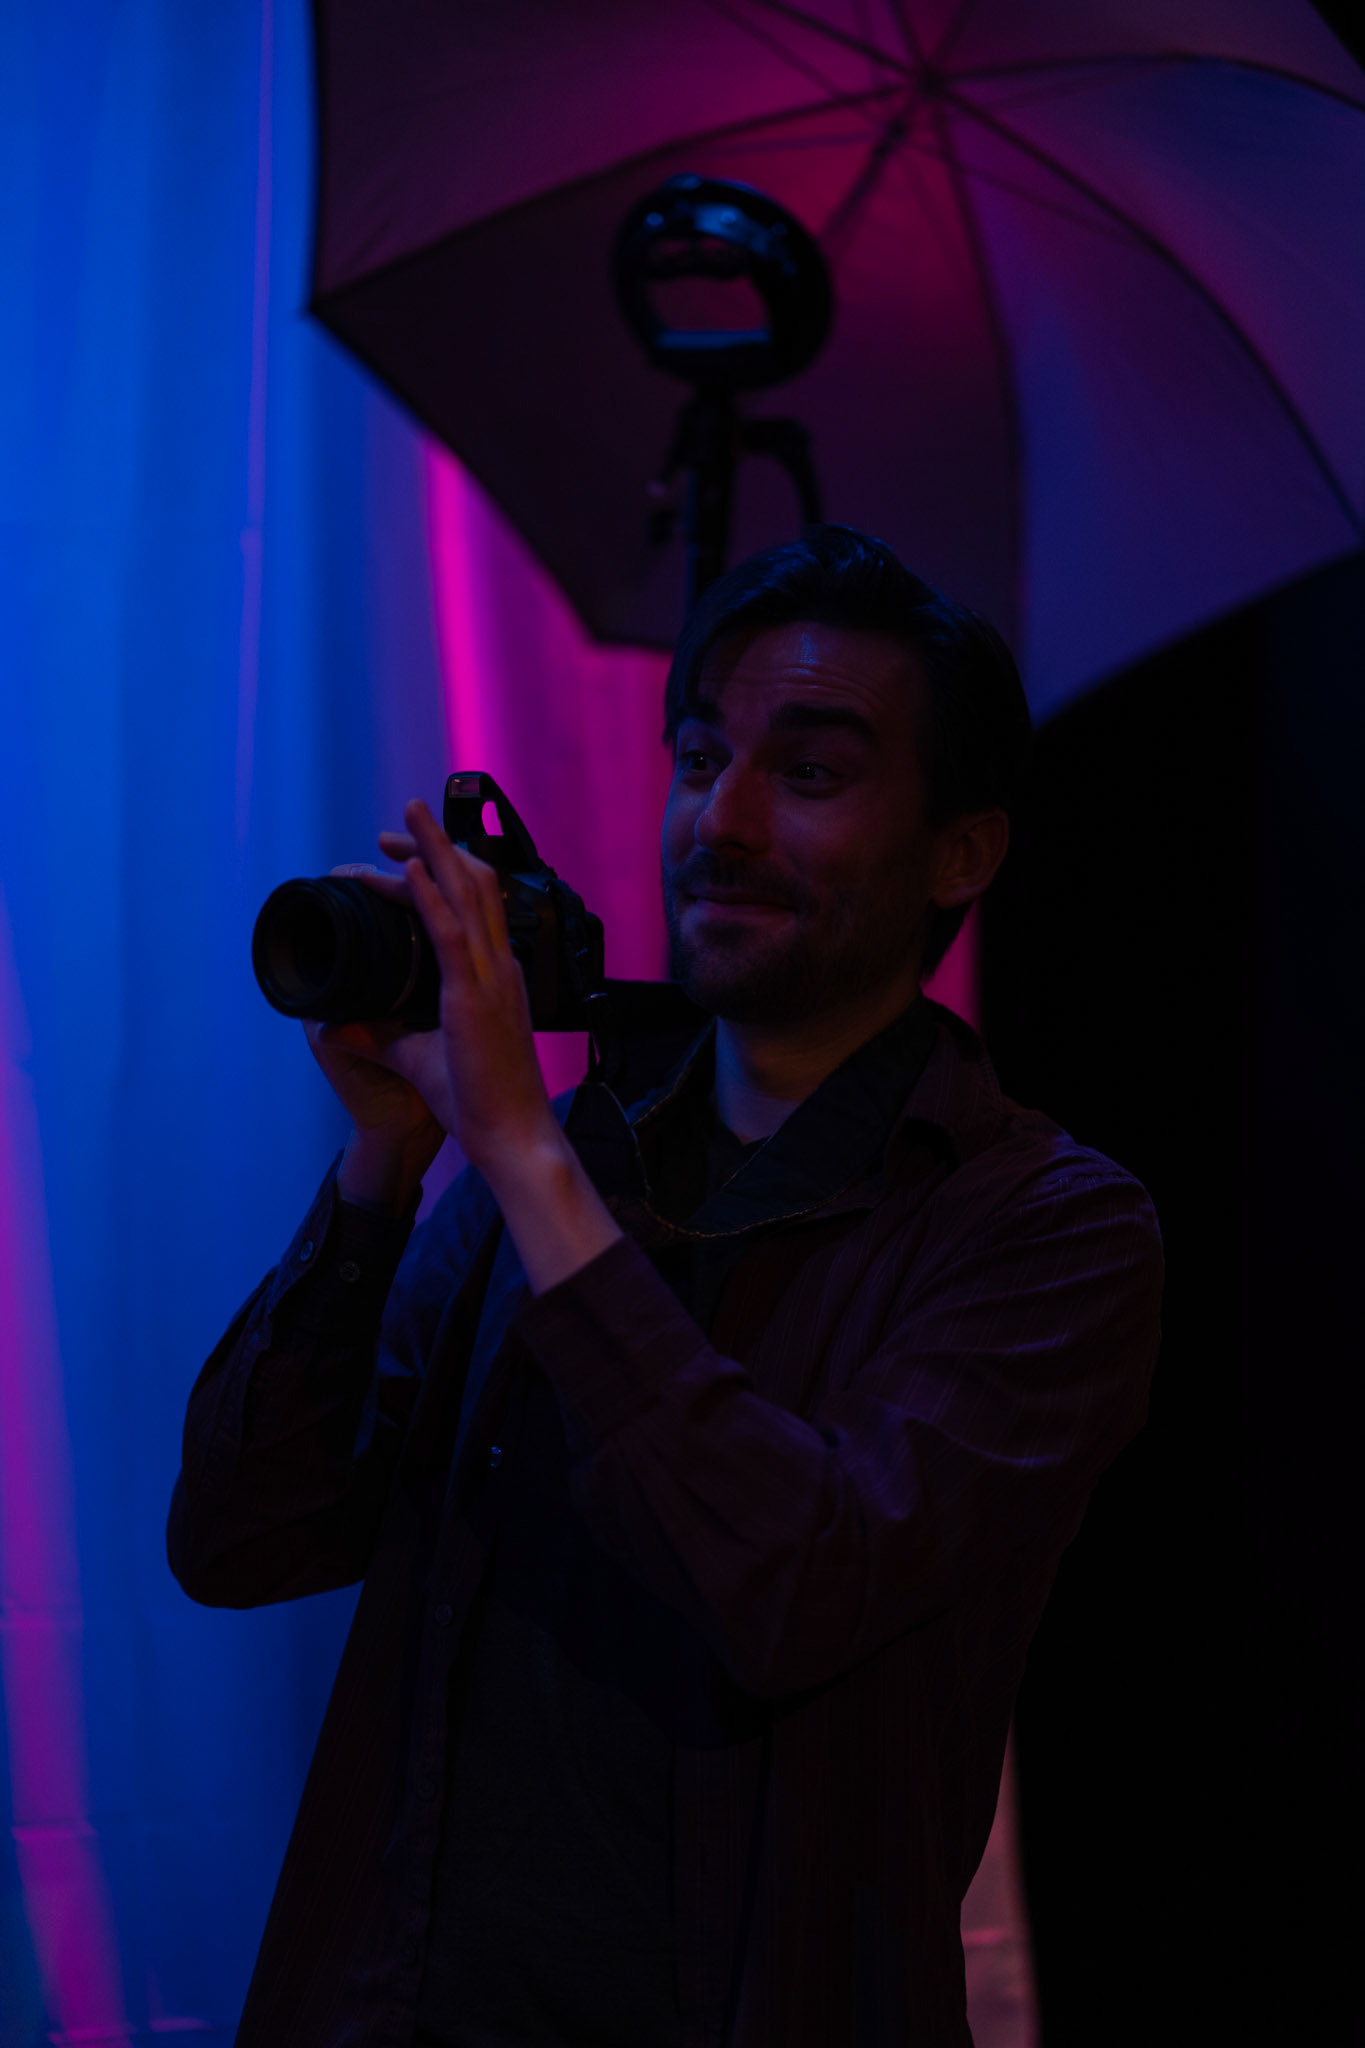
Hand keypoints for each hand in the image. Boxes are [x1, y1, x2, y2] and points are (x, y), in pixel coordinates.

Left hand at [324, 805, 620, 1287]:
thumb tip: (339, 1024)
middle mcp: (499, 967)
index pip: (476, 906)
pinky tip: (411, 869)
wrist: (513, 1137)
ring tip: (407, 816)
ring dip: (434, 850)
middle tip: (403, 818)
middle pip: (473, 885)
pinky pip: (452, 935)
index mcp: (496, 977)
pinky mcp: (474, 998)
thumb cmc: (480, 1104)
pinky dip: (429, 897)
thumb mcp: (419, 1058)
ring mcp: (491, 979)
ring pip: (465, 895)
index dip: (445, 871)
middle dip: (437, 845)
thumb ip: (383, 1035)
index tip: (409, 853)